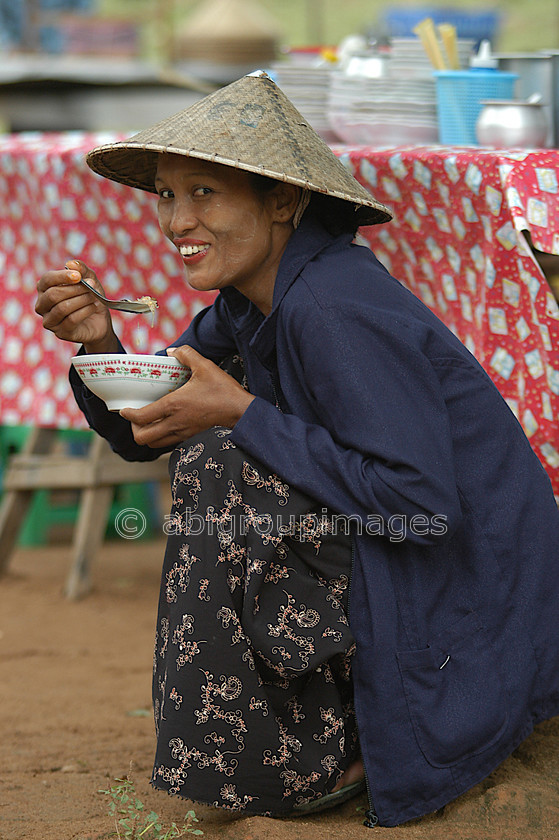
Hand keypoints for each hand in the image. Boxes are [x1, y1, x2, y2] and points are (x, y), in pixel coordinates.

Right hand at [35, 259, 117, 352]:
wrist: (99, 321)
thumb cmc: (89, 297)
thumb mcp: (89, 280)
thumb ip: (81, 269)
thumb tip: (70, 263)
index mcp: (44, 289)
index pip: (46, 280)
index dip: (62, 277)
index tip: (78, 276)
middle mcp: (42, 305)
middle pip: (53, 294)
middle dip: (75, 289)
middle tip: (91, 286)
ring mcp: (49, 320)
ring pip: (62, 308)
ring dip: (81, 300)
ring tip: (94, 297)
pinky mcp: (60, 332)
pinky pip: (71, 320)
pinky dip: (85, 311)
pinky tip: (93, 307)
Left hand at [120, 345, 254, 447]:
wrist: (242, 413)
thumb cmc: (224, 391)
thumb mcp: (205, 366)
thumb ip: (186, 354)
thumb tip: (172, 351)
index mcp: (173, 406)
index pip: (141, 417)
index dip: (128, 415)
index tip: (125, 409)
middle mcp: (175, 423)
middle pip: (142, 439)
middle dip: (135, 429)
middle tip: (137, 417)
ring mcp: (183, 434)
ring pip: (154, 445)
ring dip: (148, 435)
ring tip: (150, 422)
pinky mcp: (192, 439)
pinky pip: (169, 444)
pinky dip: (162, 437)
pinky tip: (167, 425)